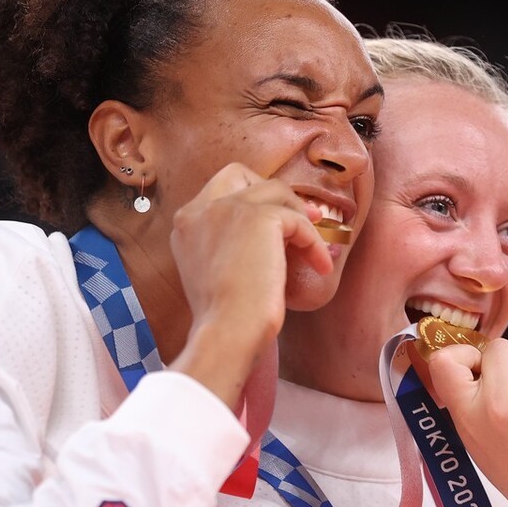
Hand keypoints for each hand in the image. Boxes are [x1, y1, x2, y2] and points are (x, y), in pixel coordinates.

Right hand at [168, 163, 329, 409]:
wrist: (227, 332)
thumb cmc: (224, 318)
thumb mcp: (214, 271)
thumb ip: (227, 243)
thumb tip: (273, 232)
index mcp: (186, 223)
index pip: (219, 188)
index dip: (250, 199)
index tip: (276, 222)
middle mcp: (201, 209)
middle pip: (241, 174)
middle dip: (272, 191)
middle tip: (300, 217)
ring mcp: (227, 209)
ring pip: (275, 190)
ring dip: (300, 216)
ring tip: (315, 245)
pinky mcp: (259, 218)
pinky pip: (298, 221)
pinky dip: (314, 243)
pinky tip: (321, 266)